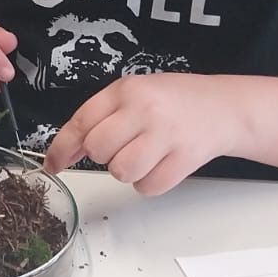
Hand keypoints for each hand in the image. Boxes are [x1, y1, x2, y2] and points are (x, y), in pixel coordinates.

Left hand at [42, 74, 243, 194]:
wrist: (224, 107)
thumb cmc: (174, 102)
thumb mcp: (135, 94)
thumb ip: (101, 116)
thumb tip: (68, 149)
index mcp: (127, 90)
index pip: (81, 121)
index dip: (62, 148)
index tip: (53, 164)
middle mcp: (145, 109)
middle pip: (99, 150)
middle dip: (105, 156)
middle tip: (125, 146)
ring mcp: (166, 134)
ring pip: (121, 171)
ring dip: (128, 171)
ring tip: (146, 154)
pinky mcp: (184, 159)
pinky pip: (148, 186)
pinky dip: (150, 182)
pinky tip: (162, 163)